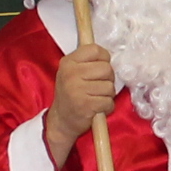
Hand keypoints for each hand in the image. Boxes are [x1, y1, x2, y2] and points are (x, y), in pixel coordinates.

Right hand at [45, 43, 116, 161]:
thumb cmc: (71, 94)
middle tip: (99, 87)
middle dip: (108, 79)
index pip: (95, 49)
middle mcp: (71, 74)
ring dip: (108, 95)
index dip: (104, 59)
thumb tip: (108, 54)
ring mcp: (77, 89)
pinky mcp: (85, 105)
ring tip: (96, 98)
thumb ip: (87, 61)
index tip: (100, 68)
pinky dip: (107, 107)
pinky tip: (97, 108)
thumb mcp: (72, 72)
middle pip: (106, 68)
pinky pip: (108, 102)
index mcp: (68, 62)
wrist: (61, 121)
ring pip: (110, 86)